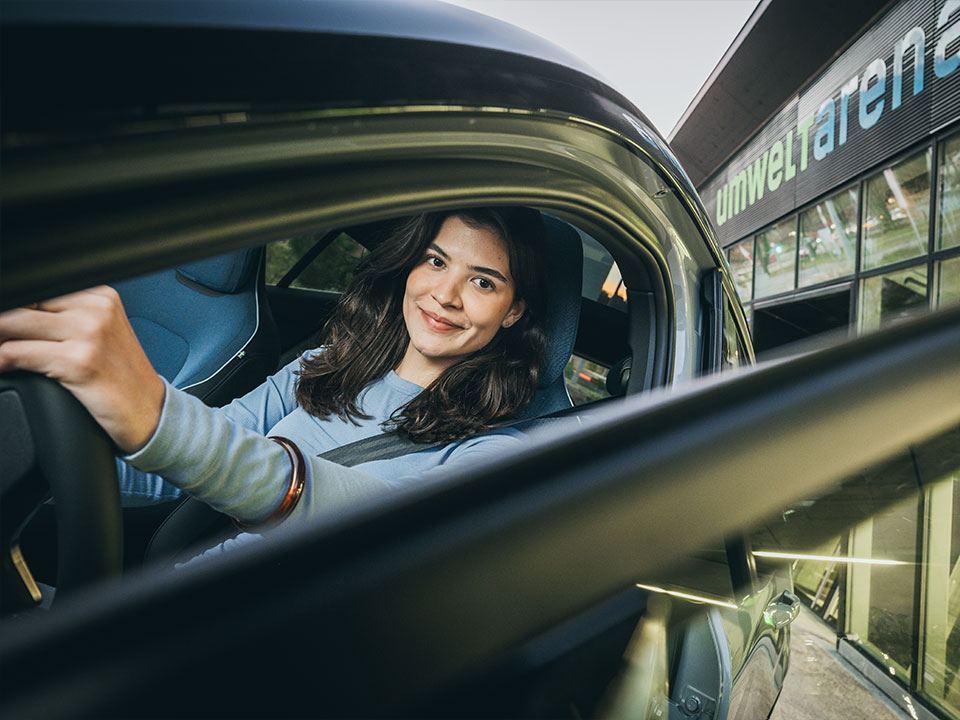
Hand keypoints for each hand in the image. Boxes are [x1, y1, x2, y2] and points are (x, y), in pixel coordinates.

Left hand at [0, 286, 164, 452]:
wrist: (150, 412)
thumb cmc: (122, 378)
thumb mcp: (101, 334)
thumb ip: (66, 317)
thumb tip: (18, 316)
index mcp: (101, 296)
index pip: (37, 288)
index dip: (15, 307)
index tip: (8, 327)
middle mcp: (96, 308)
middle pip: (23, 301)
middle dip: (3, 324)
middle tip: (1, 338)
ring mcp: (89, 332)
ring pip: (12, 323)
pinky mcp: (78, 361)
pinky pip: (16, 352)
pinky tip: (1, 367)